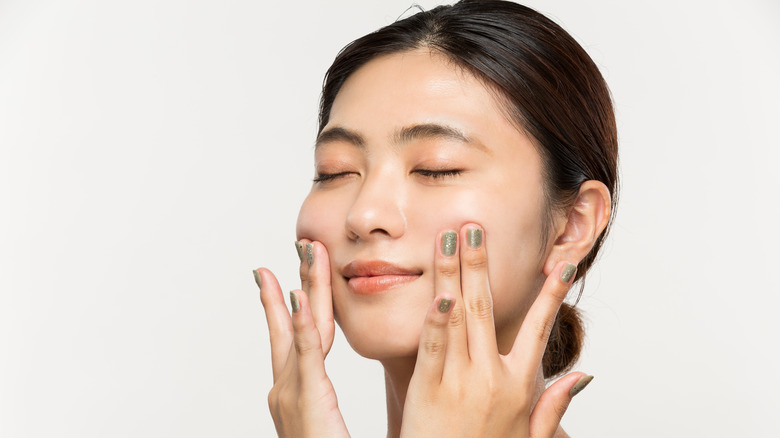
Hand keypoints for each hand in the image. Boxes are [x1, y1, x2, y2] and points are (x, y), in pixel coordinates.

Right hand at [254, 240, 349, 437]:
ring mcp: (291, 395)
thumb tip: (322, 386)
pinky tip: (301, 301)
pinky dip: (301, 328)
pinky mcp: (306, 403)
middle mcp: (287, 388)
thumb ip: (320, 400)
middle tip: (302, 245)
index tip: (298, 270)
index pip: (300, 334)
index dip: (298, 300)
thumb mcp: (323, 423)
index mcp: (296, 392)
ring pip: (301, 331)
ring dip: (303, 289)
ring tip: (307, 255)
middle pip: (295, 323)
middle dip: (298, 282)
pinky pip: (306, 359)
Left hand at [400, 224, 590, 437]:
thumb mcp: (531, 437)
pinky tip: (437, 291)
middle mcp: (491, 378)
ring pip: (458, 317)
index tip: (561, 264)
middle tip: (476, 226)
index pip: (541, 330)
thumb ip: (554, 404)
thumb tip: (583, 375)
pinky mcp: (428, 389)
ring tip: (449, 238)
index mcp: (519, 386)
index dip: (551, 296)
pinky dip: (435, 318)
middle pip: (488, 309)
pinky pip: (433, 346)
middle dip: (481, 263)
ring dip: (454, 274)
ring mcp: (459, 381)